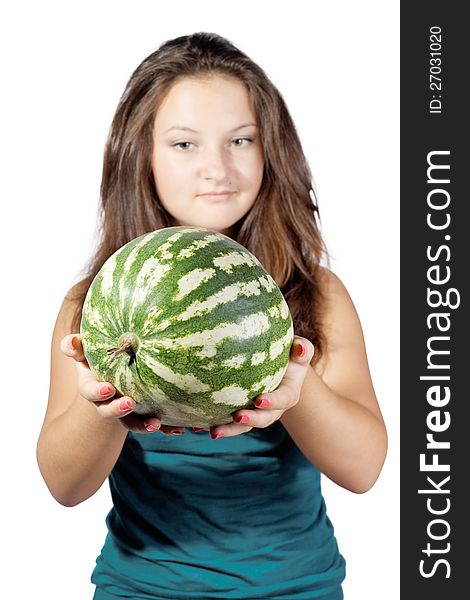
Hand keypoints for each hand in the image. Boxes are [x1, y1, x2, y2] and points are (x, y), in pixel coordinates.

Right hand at [60, 334, 186, 435]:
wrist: (115, 367)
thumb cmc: (98, 354)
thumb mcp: (84, 349)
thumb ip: (75, 346)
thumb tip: (72, 341)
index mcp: (93, 386)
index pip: (90, 392)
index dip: (97, 392)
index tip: (108, 389)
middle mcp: (108, 402)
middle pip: (109, 412)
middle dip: (118, 410)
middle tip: (129, 404)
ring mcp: (126, 409)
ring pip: (132, 422)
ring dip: (143, 425)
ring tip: (156, 423)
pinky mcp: (143, 413)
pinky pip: (153, 422)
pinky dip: (166, 428)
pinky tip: (179, 429)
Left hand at [207, 336, 314, 439]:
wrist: (279, 367)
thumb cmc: (289, 354)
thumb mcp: (299, 349)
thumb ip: (302, 349)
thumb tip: (300, 350)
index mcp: (288, 394)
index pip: (282, 399)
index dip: (272, 402)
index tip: (258, 400)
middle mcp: (273, 409)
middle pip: (263, 419)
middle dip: (250, 420)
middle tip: (237, 417)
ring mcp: (256, 413)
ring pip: (243, 426)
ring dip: (229, 430)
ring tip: (212, 432)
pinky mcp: (241, 414)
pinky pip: (228, 422)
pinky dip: (213, 424)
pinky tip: (195, 427)